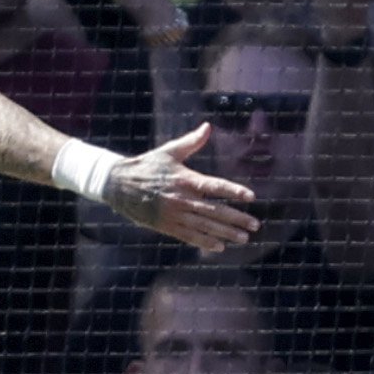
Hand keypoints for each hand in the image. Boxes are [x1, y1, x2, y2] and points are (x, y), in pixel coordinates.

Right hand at [103, 123, 261, 252]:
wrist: (117, 185)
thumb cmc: (146, 166)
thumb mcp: (169, 152)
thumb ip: (191, 142)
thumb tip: (208, 126)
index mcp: (185, 179)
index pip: (215, 186)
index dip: (234, 191)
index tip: (251, 196)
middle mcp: (182, 199)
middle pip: (215, 210)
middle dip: (237, 218)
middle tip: (255, 225)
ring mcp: (174, 214)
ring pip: (205, 226)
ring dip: (226, 233)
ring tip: (244, 238)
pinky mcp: (166, 226)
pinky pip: (189, 236)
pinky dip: (204, 242)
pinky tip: (219, 247)